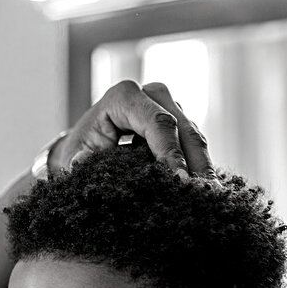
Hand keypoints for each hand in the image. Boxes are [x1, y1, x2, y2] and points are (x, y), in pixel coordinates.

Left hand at [52, 80, 212, 177]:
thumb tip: (80, 162)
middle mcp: (152, 93)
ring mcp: (169, 104)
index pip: (157, 123)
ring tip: (210, 194)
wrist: (89, 142)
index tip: (179, 179)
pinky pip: (194, 142)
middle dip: (194, 161)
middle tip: (201, 192)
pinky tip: (205, 187)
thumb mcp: (76, 154)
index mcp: (124, 96)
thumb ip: (79, 159)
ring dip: (203, 165)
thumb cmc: (82, 148)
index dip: (170, 151)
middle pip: (182, 128)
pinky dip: (200, 164)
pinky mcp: (179, 119)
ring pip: (194, 135)